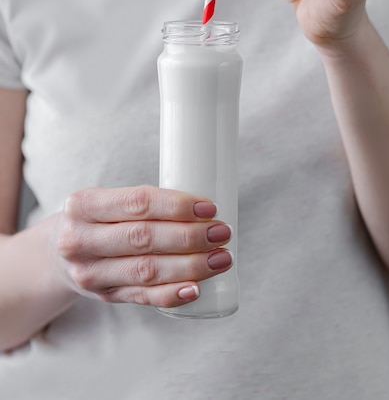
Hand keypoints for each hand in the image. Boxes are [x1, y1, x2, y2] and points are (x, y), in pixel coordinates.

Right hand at [54, 185, 232, 307]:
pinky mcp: (104, 296)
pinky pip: (143, 297)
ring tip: (221, 258)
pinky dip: (172, 294)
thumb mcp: (105, 200)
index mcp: (84, 204)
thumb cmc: (97, 219)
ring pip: (147, 270)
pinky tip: (196, 288)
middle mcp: (81, 239)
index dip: (177, 206)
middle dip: (190, 237)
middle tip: (222, 233)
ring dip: (190, 266)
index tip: (209, 208)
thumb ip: (143, 203)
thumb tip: (204, 208)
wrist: (57, 253)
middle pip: (144, 238)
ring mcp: (91, 272)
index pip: (138, 202)